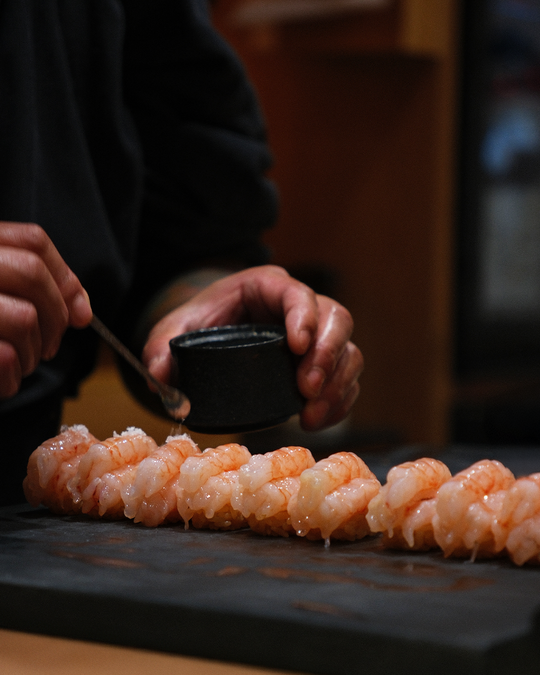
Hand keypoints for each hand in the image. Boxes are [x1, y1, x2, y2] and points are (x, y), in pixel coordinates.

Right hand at [0, 222, 92, 398]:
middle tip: (48, 347)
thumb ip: (26, 289)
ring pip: (23, 317)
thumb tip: (82, 311)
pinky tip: (2, 383)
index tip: (79, 312)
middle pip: (31, 273)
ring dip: (32, 354)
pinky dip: (11, 379)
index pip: (31, 240)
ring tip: (17, 366)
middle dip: (55, 316)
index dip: (65, 277)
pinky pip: (4, 356)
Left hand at [142, 265, 362, 430]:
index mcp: (268, 288)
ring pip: (348, 351)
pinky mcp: (321, 362)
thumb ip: (161, 348)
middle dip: (327, 356)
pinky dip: (340, 401)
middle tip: (306, 390)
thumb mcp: (175, 328)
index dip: (304, 317)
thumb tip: (159, 382)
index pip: (298, 294)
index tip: (296, 347)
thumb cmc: (201, 322)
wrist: (216, 332)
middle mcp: (299, 307)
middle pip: (335, 319)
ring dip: (337, 384)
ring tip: (311, 415)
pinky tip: (318, 420)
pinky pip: (346, 379)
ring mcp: (315, 335)